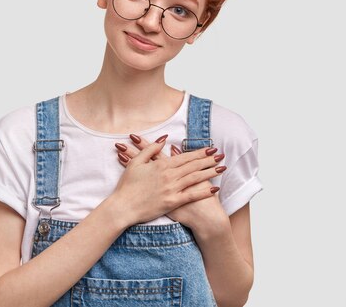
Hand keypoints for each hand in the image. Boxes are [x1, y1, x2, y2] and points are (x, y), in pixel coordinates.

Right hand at [112, 134, 226, 228]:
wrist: (123, 206)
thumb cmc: (127, 185)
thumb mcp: (136, 162)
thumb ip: (150, 149)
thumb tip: (163, 139)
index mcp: (161, 165)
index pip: (185, 156)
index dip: (199, 152)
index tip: (210, 148)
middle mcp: (169, 175)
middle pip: (193, 166)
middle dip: (209, 160)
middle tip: (221, 156)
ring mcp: (172, 189)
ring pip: (195, 178)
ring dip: (210, 172)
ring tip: (222, 168)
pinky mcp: (172, 202)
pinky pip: (192, 195)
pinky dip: (204, 191)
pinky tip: (214, 188)